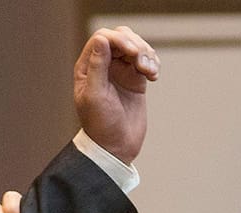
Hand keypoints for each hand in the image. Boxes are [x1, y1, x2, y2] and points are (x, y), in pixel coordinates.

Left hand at [74, 26, 158, 164]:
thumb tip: (102, 39)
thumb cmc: (101, 125)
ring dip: (146, 54)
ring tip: (149, 73)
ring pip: (136, 46)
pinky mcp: (135, 79)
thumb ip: (97, 66)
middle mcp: (103, 66)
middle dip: (135, 45)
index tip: (132, 52)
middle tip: (142, 64)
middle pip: (121, 37)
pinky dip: (153, 63)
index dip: (118, 39)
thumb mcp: (96, 95)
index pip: (102, 38)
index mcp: (87, 68)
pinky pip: (147, 60)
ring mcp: (120, 71)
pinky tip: (153, 76)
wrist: (116, 146)